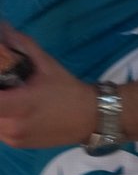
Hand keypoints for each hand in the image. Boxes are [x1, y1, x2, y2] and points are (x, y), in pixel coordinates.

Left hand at [0, 27, 96, 148]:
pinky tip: (16, 109)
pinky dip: (2, 118)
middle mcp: (14, 126)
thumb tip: (5, 29)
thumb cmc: (68, 89)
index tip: (1, 81)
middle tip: (8, 85)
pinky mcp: (17, 145)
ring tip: (13, 96)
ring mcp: (14, 138)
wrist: (92, 117)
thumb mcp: (47, 65)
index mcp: (21, 105)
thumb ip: (23, 46)